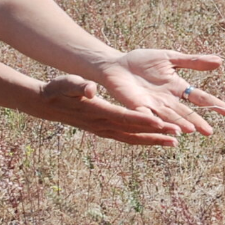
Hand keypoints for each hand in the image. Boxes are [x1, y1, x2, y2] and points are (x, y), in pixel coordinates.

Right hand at [27, 74, 183, 145]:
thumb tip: (91, 88)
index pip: (124, 117)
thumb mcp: (65, 83)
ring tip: (175, 141)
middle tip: (178, 134)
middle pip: (134, 131)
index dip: (143, 120)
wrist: (47, 104)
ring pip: (133, 138)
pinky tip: (158, 138)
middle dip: (156, 133)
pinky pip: (128, 137)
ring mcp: (104, 130)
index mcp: (97, 112)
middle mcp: (102, 125)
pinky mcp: (105, 131)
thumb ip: (79, 85)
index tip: (161, 122)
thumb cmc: (57, 90)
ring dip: (154, 140)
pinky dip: (144, 139)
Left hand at [95, 49, 224, 134]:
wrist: (116, 65)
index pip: (199, 97)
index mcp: (177, 87)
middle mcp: (168, 100)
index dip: (213, 104)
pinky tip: (161, 125)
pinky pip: (146, 115)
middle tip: (209, 132)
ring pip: (169, 116)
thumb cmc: (142, 61)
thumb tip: (220, 61)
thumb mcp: (170, 58)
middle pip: (185, 112)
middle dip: (197, 121)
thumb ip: (193, 62)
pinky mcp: (136, 107)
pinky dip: (154, 120)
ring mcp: (153, 105)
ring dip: (178, 124)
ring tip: (189, 130)